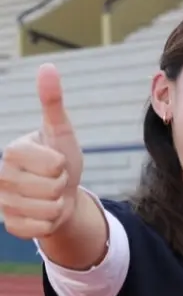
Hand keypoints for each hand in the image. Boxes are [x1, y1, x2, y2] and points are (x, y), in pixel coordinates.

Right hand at [0, 63, 83, 239]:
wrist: (63, 193)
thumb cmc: (61, 159)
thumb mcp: (62, 132)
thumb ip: (53, 102)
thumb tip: (48, 67)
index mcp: (12, 151)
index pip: (52, 164)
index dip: (62, 164)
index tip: (56, 161)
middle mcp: (1, 176)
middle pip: (51, 188)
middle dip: (62, 185)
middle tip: (55, 180)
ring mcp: (3, 203)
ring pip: (48, 210)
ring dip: (58, 204)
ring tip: (52, 195)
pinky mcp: (11, 225)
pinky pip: (41, 228)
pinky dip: (51, 223)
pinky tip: (45, 213)